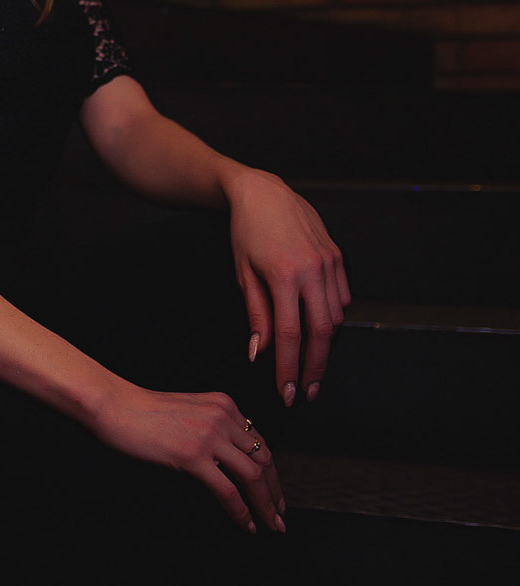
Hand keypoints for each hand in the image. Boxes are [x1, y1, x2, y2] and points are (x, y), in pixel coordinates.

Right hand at [90, 383, 286, 532]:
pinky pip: (227, 489)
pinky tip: (246, 525)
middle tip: (279, 516)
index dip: (271, 471)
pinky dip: (241, 511)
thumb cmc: (143, 412)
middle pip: (264, 459)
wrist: (115, 406)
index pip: (260, 442)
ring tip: (270, 525)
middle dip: (275, 491)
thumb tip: (225, 461)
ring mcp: (210, 436)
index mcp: (224, 405)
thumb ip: (211, 428)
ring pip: (253, 476)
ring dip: (265, 505)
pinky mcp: (194, 455)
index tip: (274, 492)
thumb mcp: (188, 411)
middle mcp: (224, 417)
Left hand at [225, 167, 351, 406]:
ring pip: (336, 316)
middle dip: (316, 367)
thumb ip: (256, 316)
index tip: (287, 393)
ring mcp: (329, 262)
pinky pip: (342, 297)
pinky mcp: (337, 256)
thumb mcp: (243, 275)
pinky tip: (320, 330)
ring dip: (325, 345)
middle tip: (308, 392)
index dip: (289, 369)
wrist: (263, 192)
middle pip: (321, 332)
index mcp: (284, 276)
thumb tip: (259, 354)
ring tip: (311, 365)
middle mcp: (312, 270)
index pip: (289, 336)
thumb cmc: (245, 233)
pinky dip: (333, 318)